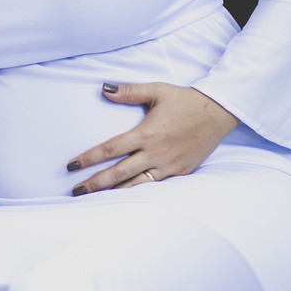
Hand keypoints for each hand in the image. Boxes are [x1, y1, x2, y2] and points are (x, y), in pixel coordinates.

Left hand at [67, 83, 237, 194]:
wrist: (219, 113)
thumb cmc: (186, 100)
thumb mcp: (157, 90)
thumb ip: (129, 92)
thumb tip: (104, 89)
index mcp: (146, 133)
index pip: (110, 149)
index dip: (89, 158)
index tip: (71, 165)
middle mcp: (155, 153)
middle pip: (118, 173)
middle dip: (95, 184)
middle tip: (76, 191)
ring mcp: (168, 166)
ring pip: (136, 186)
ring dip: (114, 194)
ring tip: (95, 201)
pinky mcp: (181, 173)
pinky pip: (156, 188)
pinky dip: (139, 194)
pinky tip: (126, 201)